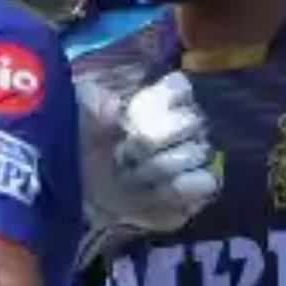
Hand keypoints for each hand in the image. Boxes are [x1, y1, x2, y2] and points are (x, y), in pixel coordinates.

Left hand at [79, 70, 217, 240]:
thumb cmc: (90, 153)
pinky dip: (177, 188)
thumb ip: (91, 109)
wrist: (90, 198)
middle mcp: (184, 126)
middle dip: (152, 140)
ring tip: (131, 178)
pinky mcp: (199, 188)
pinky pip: (205, 181)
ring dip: (157, 168)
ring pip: (195, 152)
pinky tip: (154, 192)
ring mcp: (196, 156)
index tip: (133, 115)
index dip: (159, 101)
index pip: (180, 87)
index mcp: (159, 101)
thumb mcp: (80, 126)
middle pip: (190, 120)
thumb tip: (111, 106)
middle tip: (124, 155)